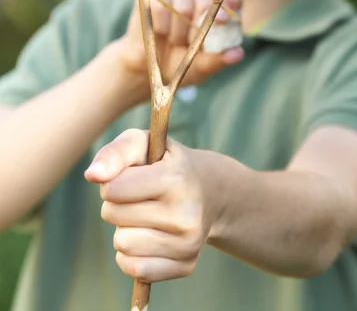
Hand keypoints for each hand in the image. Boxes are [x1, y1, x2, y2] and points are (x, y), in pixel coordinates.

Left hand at [85, 129, 220, 281]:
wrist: (209, 190)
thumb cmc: (165, 162)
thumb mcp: (142, 143)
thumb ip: (115, 152)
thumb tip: (92, 175)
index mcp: (175, 179)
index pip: (113, 189)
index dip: (112, 181)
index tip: (129, 176)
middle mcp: (185, 214)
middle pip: (113, 216)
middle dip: (117, 204)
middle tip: (140, 195)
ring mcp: (188, 243)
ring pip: (122, 244)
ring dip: (124, 229)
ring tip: (146, 214)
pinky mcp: (187, 265)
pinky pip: (135, 269)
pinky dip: (132, 254)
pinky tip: (149, 237)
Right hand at [117, 0, 243, 94]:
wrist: (149, 63)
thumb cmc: (182, 61)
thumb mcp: (202, 66)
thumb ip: (218, 59)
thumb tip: (237, 54)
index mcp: (222, 0)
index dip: (229, 5)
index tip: (222, 21)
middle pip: (207, 1)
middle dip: (198, 30)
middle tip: (190, 43)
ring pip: (183, 7)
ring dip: (178, 32)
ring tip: (175, 39)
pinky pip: (160, 6)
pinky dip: (161, 26)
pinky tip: (161, 31)